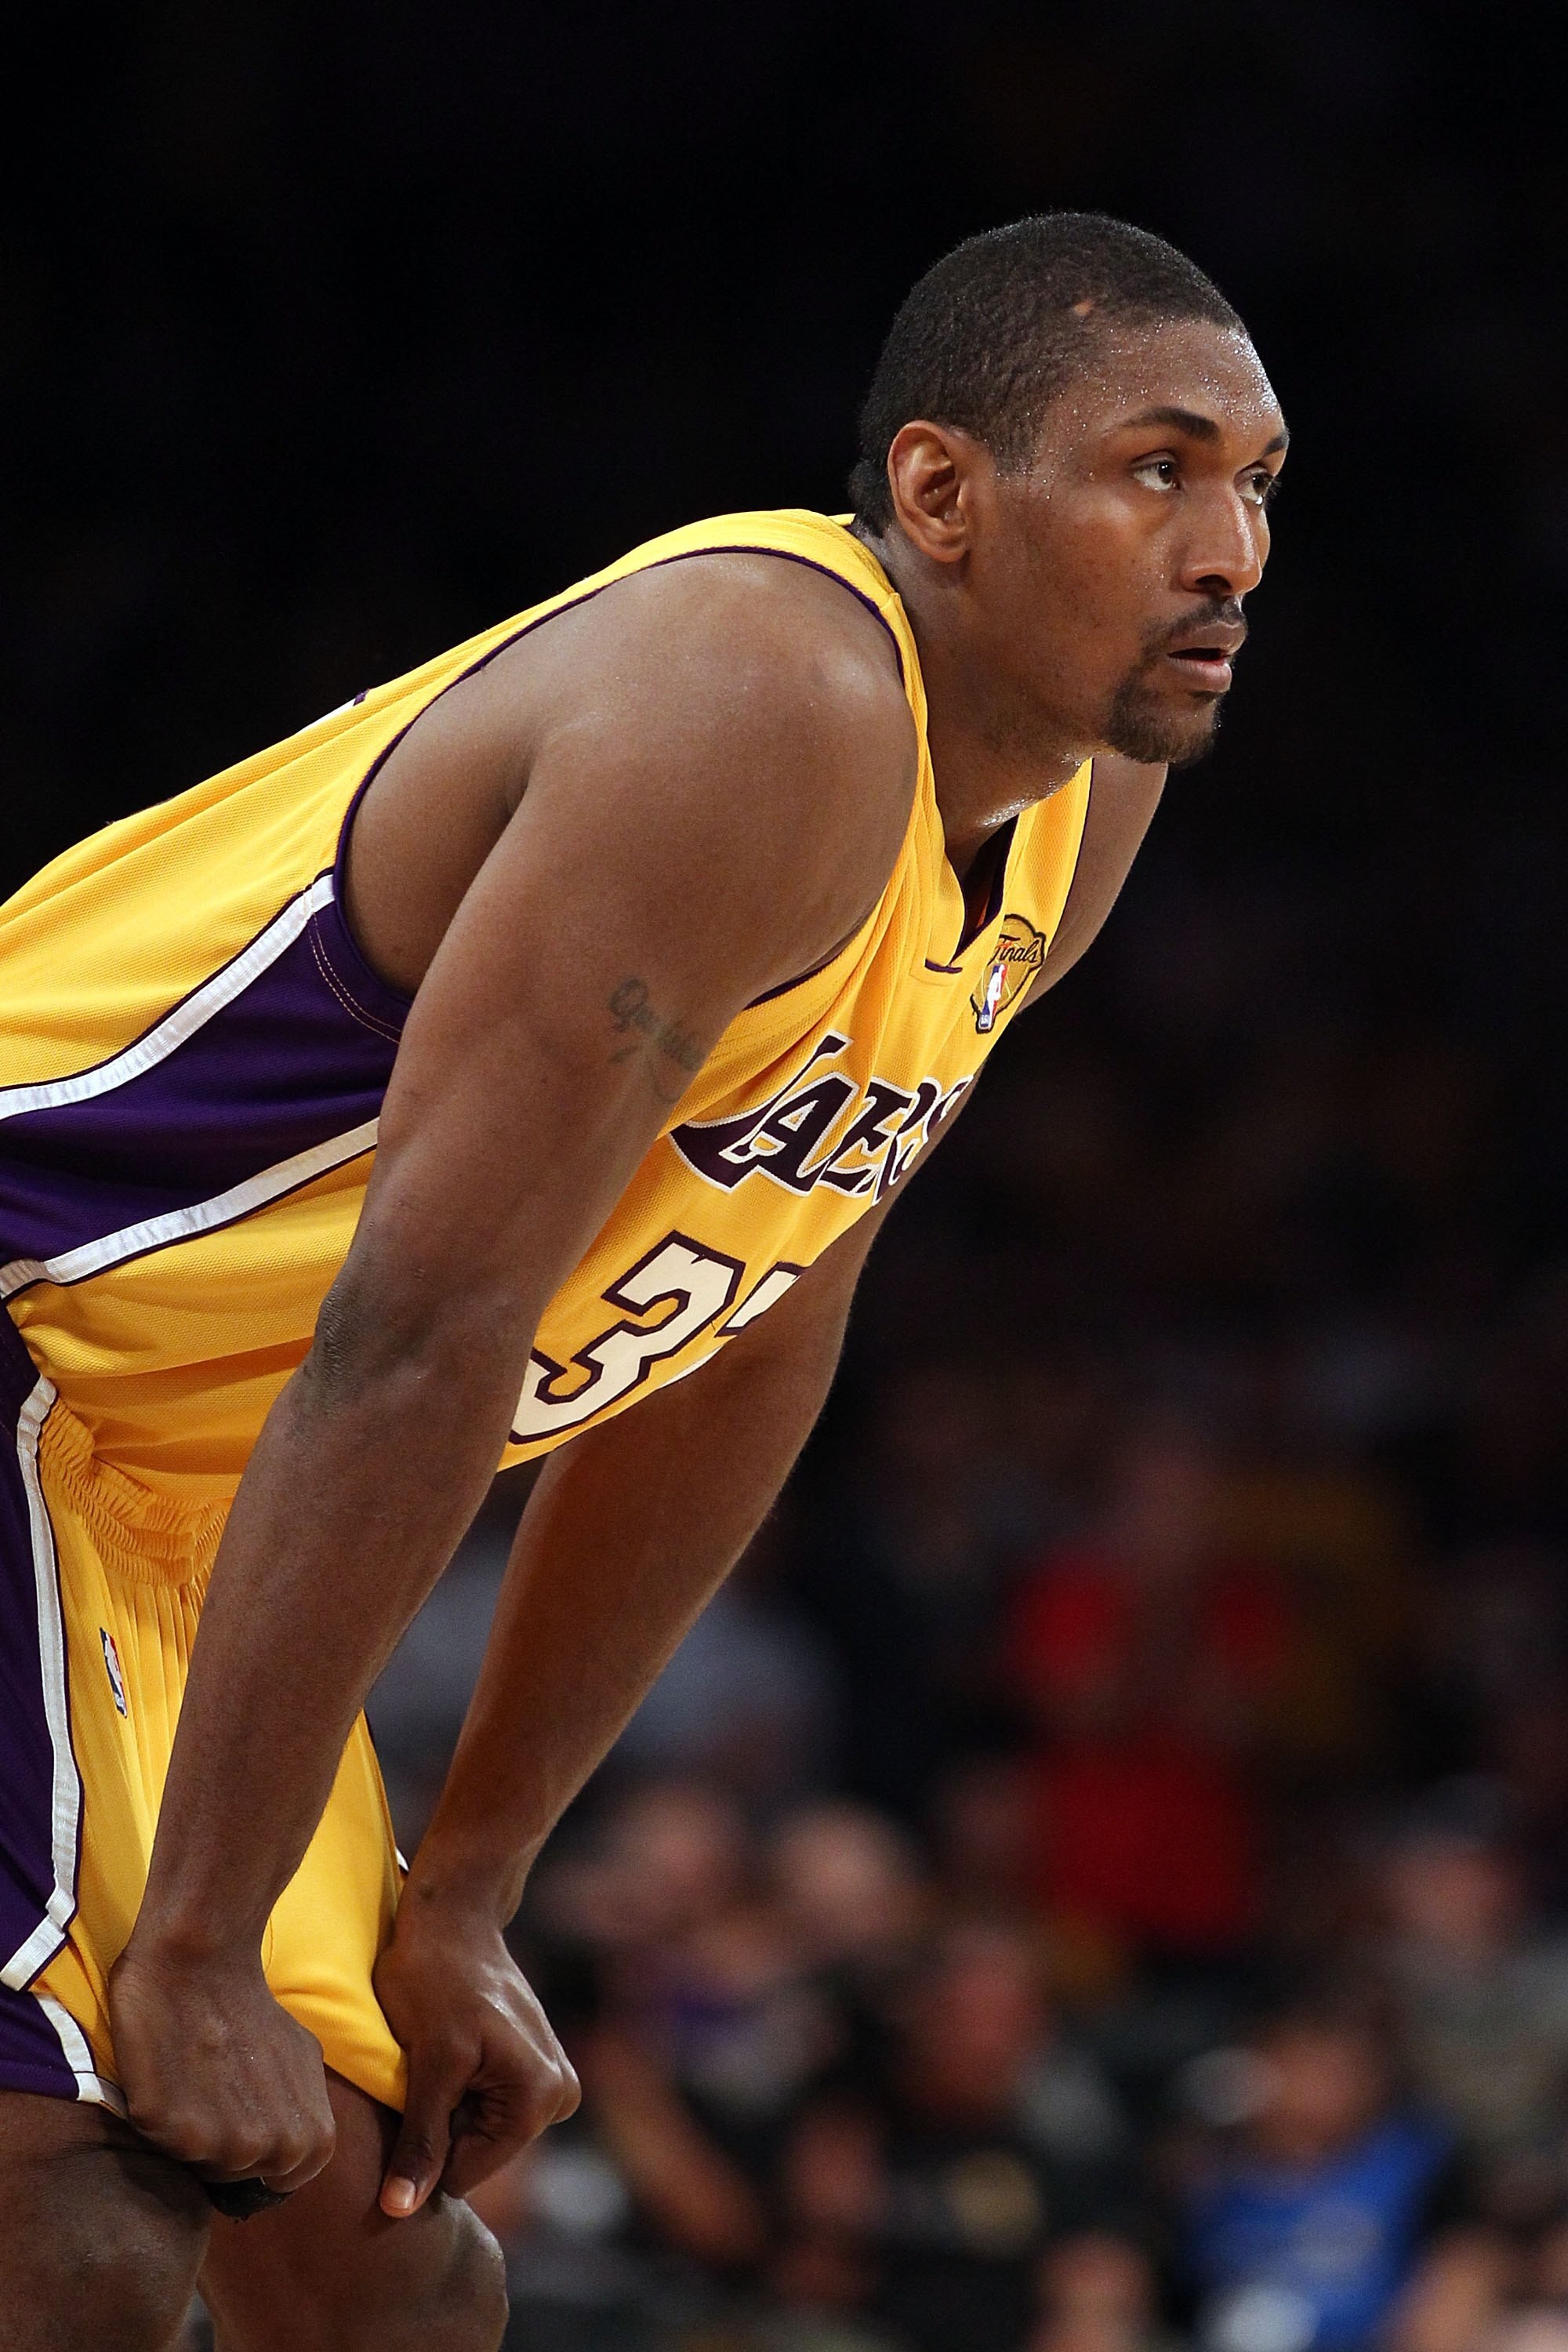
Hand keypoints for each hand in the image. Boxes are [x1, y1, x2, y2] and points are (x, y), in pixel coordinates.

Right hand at [109, 1932, 336, 2194]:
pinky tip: (169, 2079)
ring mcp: (221, 2146)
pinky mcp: (173, 2132)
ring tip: (192, 2085)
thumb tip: (293, 2145)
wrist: (201, 1964)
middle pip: (238, 2178)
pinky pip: (162, 2146)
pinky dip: (161, 2119)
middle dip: (225, 2144)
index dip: (262, 2155)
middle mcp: (270, 2152)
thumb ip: (304, 2112)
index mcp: (312, 2141)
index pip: (283, 2183)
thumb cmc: (255, 2010)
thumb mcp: (305, 2064)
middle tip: (213, 2095)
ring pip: (199, 2168)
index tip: (245, 2119)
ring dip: (192, 2135)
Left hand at [372, 1894, 578, 2215]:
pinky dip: (454, 2090)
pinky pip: (482, 2107)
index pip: (463, 2175)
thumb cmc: (435, 1976)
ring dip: (443, 2106)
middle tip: (417, 2071)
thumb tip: (400, 2211)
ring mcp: (549, 2081)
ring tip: (431, 2058)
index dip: (423, 2148)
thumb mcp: (427, 2062)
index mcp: (542, 2099)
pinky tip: (443, 2052)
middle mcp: (560, 2097)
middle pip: (473, 2155)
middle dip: (437, 2125)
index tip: (405, 2098)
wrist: (453, 1914)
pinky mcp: (532, 2068)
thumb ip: (421, 2140)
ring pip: (473, 2133)